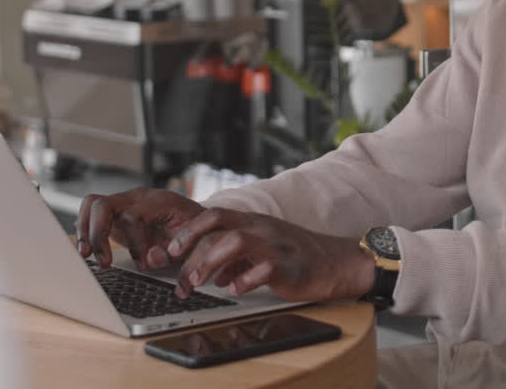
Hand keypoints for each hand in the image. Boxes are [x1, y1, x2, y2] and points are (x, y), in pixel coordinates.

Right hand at [75, 188, 204, 269]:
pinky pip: (91, 213)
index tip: (143, 265)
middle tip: (104, 262)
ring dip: (85, 231)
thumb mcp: (194, 243)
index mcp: (159, 201)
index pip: (133, 216)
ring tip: (86, 255)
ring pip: (91, 205)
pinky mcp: (116, 214)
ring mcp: (124, 203)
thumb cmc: (196, 231)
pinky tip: (86, 249)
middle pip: (103, 205)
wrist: (199, 220)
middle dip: (97, 234)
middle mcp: (137, 198)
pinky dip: (84, 230)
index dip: (134, 243)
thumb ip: (175, 251)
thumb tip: (150, 258)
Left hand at [166, 208, 375, 302]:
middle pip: (218, 227)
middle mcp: (260, 228)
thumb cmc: (295, 256)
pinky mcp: (288, 266)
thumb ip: (234, 257)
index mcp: (251, 222)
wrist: (335, 262)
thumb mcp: (261, 248)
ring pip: (235, 241)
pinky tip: (235, 290)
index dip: (187, 231)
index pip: (212, 215)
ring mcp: (274, 245)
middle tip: (181, 278)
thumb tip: (208, 273)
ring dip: (211, 262)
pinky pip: (263, 269)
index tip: (170, 251)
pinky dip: (244, 280)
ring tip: (199, 284)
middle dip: (192, 251)